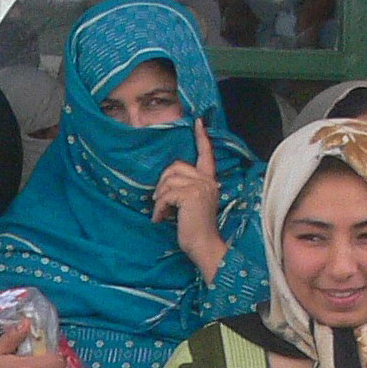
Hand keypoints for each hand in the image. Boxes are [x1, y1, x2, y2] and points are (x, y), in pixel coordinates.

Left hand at [151, 120, 227, 283]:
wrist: (204, 245)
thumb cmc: (194, 229)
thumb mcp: (191, 205)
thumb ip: (184, 190)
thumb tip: (164, 186)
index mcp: (209, 180)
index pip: (206, 154)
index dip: (201, 138)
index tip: (197, 122)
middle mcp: (207, 180)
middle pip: (176, 166)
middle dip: (162, 182)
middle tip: (159, 201)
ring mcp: (200, 186)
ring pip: (168, 180)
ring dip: (159, 199)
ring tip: (161, 213)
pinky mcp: (191, 195)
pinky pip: (166, 195)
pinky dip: (158, 208)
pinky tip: (160, 219)